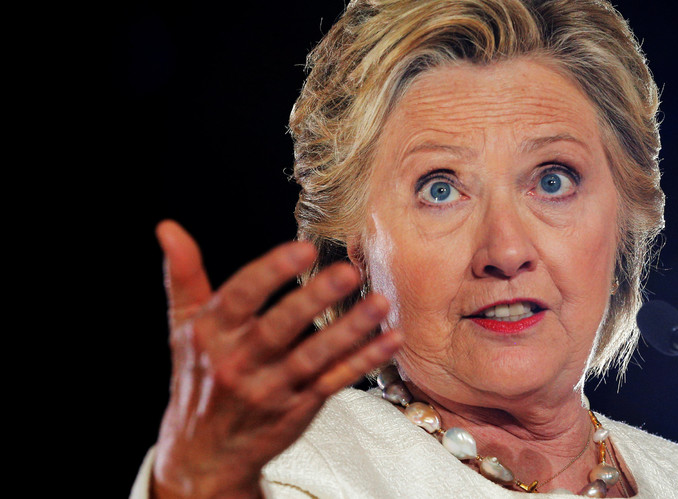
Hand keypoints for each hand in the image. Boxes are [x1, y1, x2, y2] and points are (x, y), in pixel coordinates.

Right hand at [150, 221, 401, 498]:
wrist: (203, 453)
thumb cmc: (198, 376)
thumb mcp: (184, 326)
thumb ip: (183, 275)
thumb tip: (167, 228)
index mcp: (210, 334)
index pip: (240, 298)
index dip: (271, 272)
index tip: (304, 249)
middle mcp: (237, 364)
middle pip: (279, 329)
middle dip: (313, 300)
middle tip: (347, 272)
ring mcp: (269, 390)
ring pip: (312, 357)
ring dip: (349, 330)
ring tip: (380, 303)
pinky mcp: (296, 409)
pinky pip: (333, 382)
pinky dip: (363, 362)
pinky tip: (390, 340)